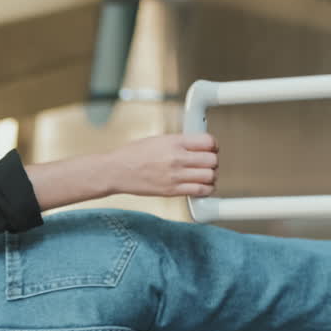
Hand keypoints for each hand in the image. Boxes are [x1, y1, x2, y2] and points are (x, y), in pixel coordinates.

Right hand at [104, 134, 218, 197]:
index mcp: (174, 142)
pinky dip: (206, 190)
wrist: (116, 171)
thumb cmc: (133, 155)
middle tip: (209, 163)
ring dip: (211, 176)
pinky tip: (202, 187)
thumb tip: (196, 146)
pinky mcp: (172, 191)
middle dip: (213, 162)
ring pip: (209, 176)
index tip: (212, 148)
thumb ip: (178, 143)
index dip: (214, 145)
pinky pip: (199, 191)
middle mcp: (177, 158)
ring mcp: (175, 176)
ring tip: (206, 176)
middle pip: (212, 160)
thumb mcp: (158, 139)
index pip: (208, 141)